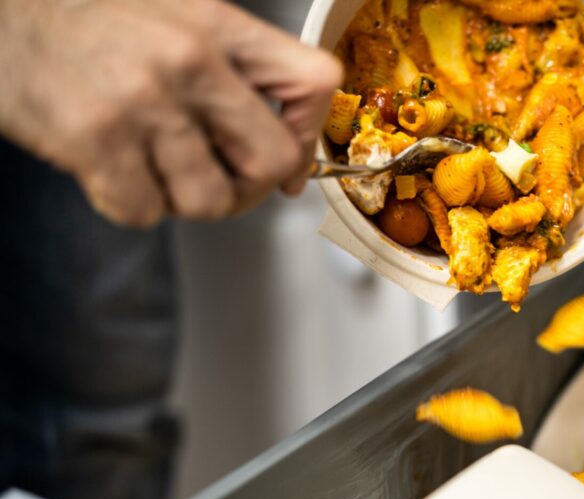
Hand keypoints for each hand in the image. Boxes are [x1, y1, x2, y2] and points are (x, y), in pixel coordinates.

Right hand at [0, 0, 340, 226]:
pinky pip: (146, 212)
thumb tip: (288, 164)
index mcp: (217, 26)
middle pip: (273, 159)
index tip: (288, 155)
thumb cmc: (85, 18)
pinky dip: (131, 203)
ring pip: (211, 199)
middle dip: (252, 184)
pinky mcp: (95, 141)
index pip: (314, 81)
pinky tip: (113, 169)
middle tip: (223, 177)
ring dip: (185, 198)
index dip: (308, 131)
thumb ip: (238, 71)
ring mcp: (142, 103)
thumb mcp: (176, 14)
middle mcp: (189, 62)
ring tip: (155, 166)